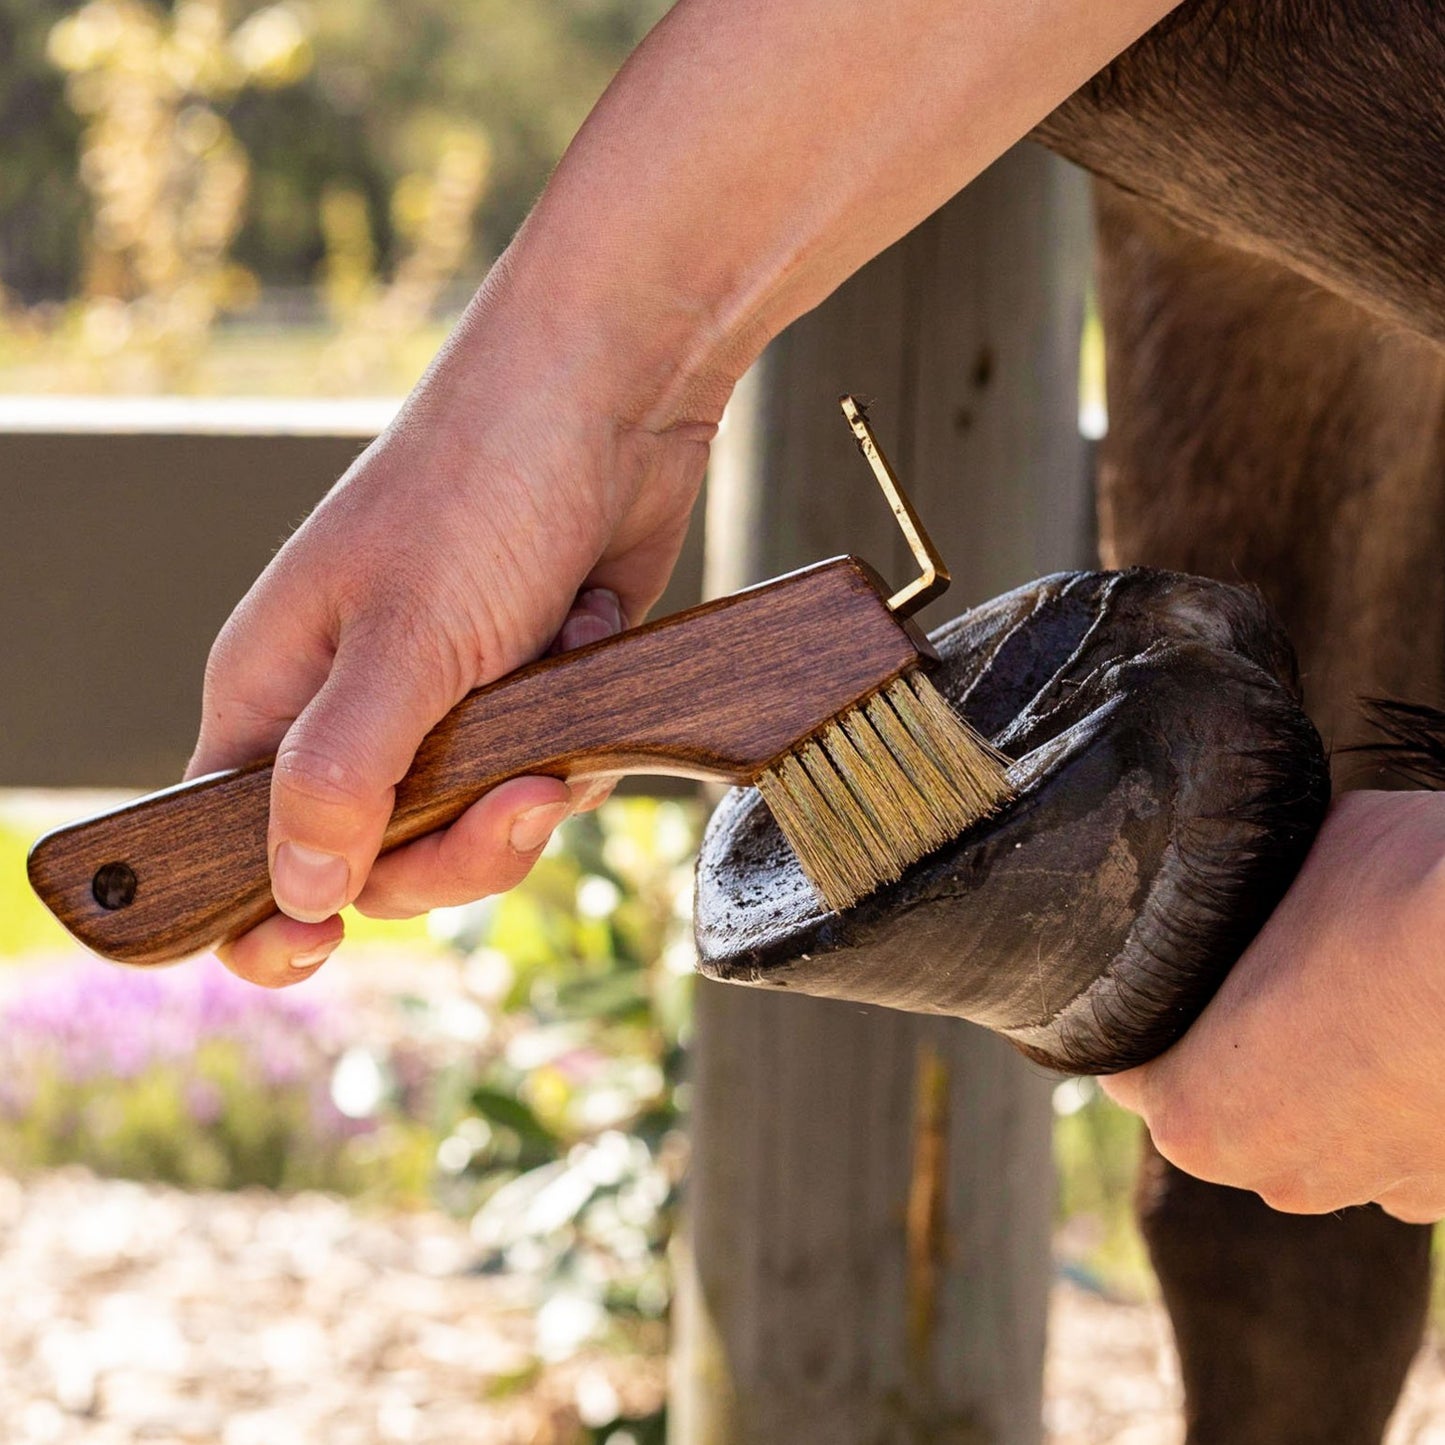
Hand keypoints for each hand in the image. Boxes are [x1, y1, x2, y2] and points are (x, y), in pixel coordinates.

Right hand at [186, 0, 1185, 989]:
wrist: (612, 393)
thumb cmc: (486, 485)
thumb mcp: (409, 640)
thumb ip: (345, 773)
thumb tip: (298, 892)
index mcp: (273, 691)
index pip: (230, 841)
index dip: (261, 911)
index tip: (307, 950)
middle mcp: (347, 707)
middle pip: (374, 863)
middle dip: (456, 854)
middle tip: (521, 802)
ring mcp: (440, 703)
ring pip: (469, 830)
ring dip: (527, 797)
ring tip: (560, 714)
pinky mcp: (521, 693)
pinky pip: (540, 780)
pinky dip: (575, 743)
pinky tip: (583, 650)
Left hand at [1102, 789, 1444, 1221]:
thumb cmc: (1400, 900)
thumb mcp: (1290, 862)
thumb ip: (1246, 894)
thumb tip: (1250, 863)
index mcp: (1189, 1114)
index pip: (1131, 1063)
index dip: (1143, 1006)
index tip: (1170, 965)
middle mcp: (1269, 1174)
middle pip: (1218, 1099)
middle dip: (1233, 1041)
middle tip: (1268, 966)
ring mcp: (1367, 1191)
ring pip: (1309, 1124)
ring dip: (1317, 1072)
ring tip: (1351, 989)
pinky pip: (1390, 1139)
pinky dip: (1392, 1093)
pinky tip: (1405, 1029)